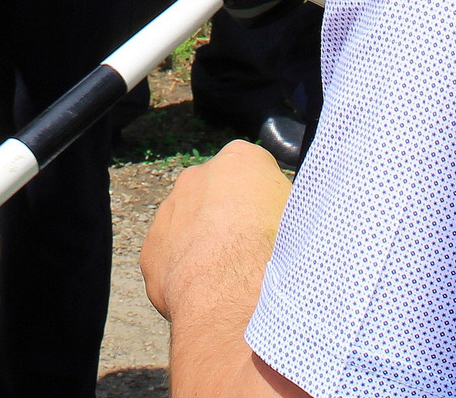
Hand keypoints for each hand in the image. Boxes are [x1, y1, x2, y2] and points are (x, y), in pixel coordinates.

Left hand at [142, 140, 292, 324]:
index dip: (266, 201)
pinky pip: (171, 259)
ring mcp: (168, 211)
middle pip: (217, 196)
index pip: (255, 172)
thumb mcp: (304, 216)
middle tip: (251, 253)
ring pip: (189, 226)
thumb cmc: (277, 251)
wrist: (234, 296)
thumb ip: (289, 204)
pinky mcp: (151, 249)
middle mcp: (197, 176)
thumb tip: (289, 211)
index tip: (275, 226)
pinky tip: (207, 295)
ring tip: (230, 279)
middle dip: (230, 219)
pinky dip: (185, 274)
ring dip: (205, 246)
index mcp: (240, 159)